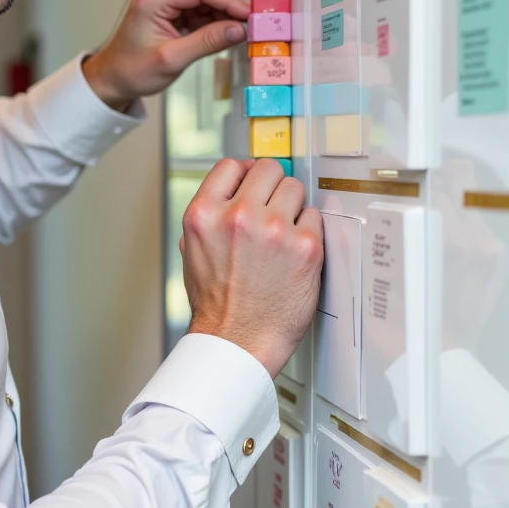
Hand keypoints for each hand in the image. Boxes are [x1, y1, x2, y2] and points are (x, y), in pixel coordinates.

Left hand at [82, 0, 249, 110]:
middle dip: (226, 3)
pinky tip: (216, 32)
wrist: (111, 77)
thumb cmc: (132, 71)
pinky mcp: (165, 3)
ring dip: (219, 10)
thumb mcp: (173, 60)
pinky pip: (195, 2)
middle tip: (245, 24)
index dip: (229, 0)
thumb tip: (238, 29)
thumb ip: (207, 42)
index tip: (248, 16)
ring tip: (230, 32)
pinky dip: (209, 15)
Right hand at [181, 159, 322, 378]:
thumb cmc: (217, 304)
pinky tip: (294, 250)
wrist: (238, 341)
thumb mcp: (193, 252)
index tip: (253, 183)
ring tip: (281, 234)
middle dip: (271, 188)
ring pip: (294, 188)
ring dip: (292, 207)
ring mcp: (273, 229)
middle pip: (268, 170)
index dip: (245, 174)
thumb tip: (229, 190)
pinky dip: (308, 230)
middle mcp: (238, 216)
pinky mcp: (304, 245)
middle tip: (272, 209)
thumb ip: (209, 216)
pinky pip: (315, 216)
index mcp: (204, 215)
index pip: (231, 166)